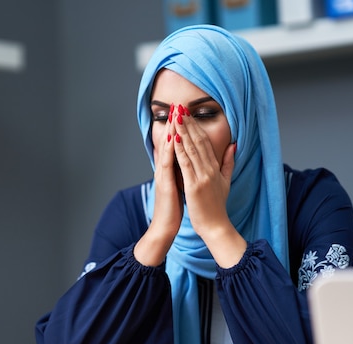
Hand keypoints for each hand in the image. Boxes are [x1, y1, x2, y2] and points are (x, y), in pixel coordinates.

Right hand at [134, 106, 183, 266]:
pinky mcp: (164, 183)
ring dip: (170, 131)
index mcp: (170, 170)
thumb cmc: (174, 209)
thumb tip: (189, 163)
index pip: (175, 146)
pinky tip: (173, 138)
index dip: (179, 130)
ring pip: (166, 149)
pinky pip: (167, 163)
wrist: (164, 227)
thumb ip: (184, 173)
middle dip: (173, 124)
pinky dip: (170, 149)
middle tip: (177, 106)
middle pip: (169, 143)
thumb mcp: (181, 187)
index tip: (184, 114)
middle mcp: (164, 169)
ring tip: (174, 115)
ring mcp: (163, 175)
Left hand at [173, 104, 245, 266]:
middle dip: (189, 124)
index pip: (205, 142)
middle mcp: (209, 170)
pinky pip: (186, 164)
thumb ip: (229, 163)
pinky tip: (175, 139)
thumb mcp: (226, 182)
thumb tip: (234, 145)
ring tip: (177, 117)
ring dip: (183, 132)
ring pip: (191, 149)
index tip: (189, 114)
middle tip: (181, 108)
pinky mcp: (194, 186)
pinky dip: (180, 150)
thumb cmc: (217, 206)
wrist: (216, 226)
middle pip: (198, 142)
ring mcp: (202, 177)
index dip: (197, 127)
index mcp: (215, 168)